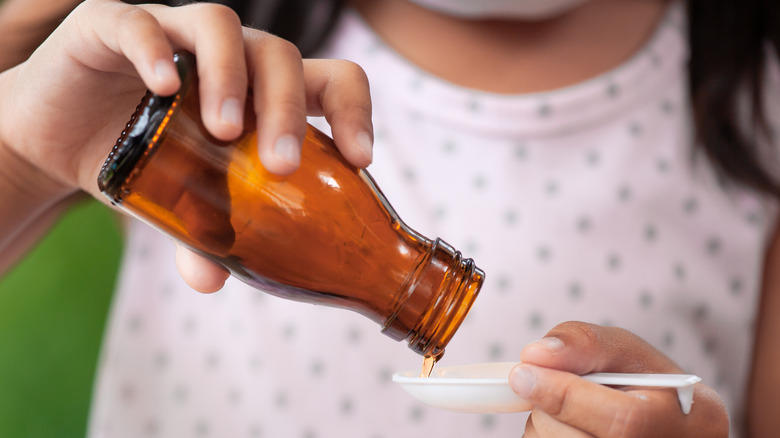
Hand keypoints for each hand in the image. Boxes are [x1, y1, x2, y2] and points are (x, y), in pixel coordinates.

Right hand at [0, 0, 372, 290]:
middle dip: (289, 109)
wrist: (58, 140)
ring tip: (224, 131)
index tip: (359, 158)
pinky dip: (155, 50)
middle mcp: (228, 57)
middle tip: (282, 165)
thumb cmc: (140, 164)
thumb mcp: (181, 205)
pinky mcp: (112, 26)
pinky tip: (163, 87)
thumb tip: (211, 281)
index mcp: (262, 94)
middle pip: (281, 57)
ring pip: (222, 27)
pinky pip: (140, 23)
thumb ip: (202, 235)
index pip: (330, 82)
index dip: (353, 111)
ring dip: (231, 77)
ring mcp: (174, 34)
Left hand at [509, 322, 728, 436]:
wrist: (654, 429)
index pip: (623, 421)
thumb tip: (536, 355)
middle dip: (552, 409)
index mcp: (697, 421)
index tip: (523, 374)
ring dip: (546, 427)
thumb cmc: (642, 387)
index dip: (566, 397)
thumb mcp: (627, 353)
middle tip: (562, 392)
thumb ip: (586, 344)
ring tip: (576, 416)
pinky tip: (572, 432)